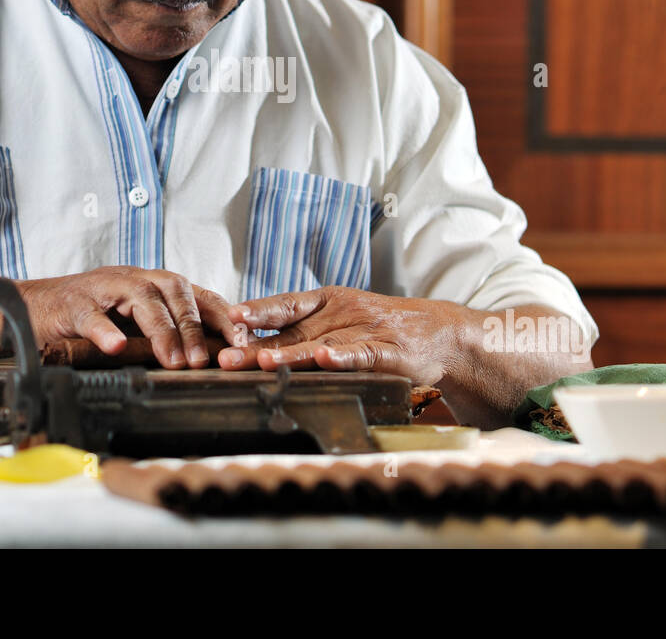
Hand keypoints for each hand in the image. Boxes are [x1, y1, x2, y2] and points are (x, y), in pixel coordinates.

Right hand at [21, 267, 247, 368]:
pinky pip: (92, 315)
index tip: (242, 342)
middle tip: (203, 360)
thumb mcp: (135, 320)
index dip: (222, 316)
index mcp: (153, 284)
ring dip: (161, 330)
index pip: (198, 294)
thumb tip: (212, 356)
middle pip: (173, 291)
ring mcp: (103, 288)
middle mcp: (133, 279)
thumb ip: (168, 329)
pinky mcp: (73, 304)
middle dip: (193, 325)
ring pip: (140, 299)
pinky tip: (116, 346)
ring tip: (172, 360)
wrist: (35, 306)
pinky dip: (106, 330)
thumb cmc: (92, 315)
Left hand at [218, 286, 461, 384]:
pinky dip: (343, 358)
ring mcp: (364, 331)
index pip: (285, 304)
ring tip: (261, 363)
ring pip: (320, 344)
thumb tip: (253, 346)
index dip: (257, 311)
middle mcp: (341, 313)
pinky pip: (362, 355)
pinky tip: (324, 360)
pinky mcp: (388, 351)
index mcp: (327, 303)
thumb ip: (304, 332)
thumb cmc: (382, 329)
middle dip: (256, 346)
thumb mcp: (341, 322)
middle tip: (224, 359)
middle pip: (292, 332)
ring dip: (290, 355)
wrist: (440, 333)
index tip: (229, 317)